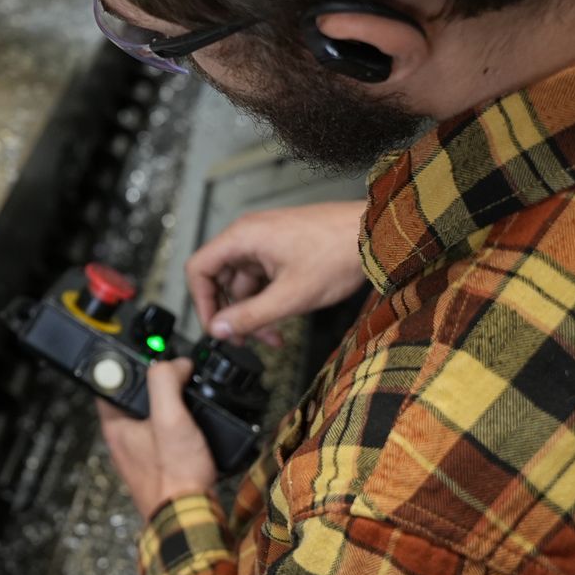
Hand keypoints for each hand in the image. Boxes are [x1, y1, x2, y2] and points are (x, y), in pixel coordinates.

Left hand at [99, 359, 217, 517]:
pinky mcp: (160, 466)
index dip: (127, 364)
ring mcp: (141, 454)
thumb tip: (175, 363)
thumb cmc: (175, 476)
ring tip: (190, 398)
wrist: (190, 518)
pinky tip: (196, 429)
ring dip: (171, 407)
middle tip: (177, 376)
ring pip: (152, 418)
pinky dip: (180, 428)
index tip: (148, 356)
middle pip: (134, 398)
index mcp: (116, 425)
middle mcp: (124, 440)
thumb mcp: (171, 418)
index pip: (109, 382)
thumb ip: (166, 383)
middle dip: (156, 385)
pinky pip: (166, 437)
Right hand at [187, 201, 367, 345]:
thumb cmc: (338, 253)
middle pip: (222, 278)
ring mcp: (267, 240)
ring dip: (254, 310)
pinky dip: (269, 299)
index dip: (201, 302)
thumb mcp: (290, 296)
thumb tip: (220, 329)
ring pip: (245, 282)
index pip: (199, 269)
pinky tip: (283, 319)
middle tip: (244, 339)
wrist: (376, 237)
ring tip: (273, 336)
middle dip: (233, 313)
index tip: (215, 327)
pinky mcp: (282, 247)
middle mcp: (250, 234)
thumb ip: (249, 316)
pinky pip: (263, 276)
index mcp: (243, 237)